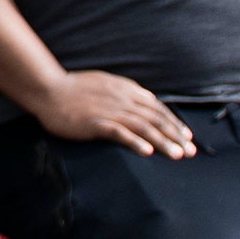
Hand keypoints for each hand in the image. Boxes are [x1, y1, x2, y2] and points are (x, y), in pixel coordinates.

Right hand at [34, 69, 196, 156]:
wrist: (48, 89)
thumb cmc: (74, 88)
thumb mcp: (105, 83)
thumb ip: (125, 92)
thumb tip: (146, 101)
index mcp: (125, 89)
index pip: (157, 107)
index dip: (174, 122)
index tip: (187, 136)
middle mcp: (122, 99)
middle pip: (155, 118)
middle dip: (176, 135)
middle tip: (191, 151)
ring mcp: (110, 111)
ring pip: (143, 127)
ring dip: (163, 141)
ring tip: (178, 155)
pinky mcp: (96, 122)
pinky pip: (120, 133)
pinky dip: (135, 142)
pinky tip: (147, 152)